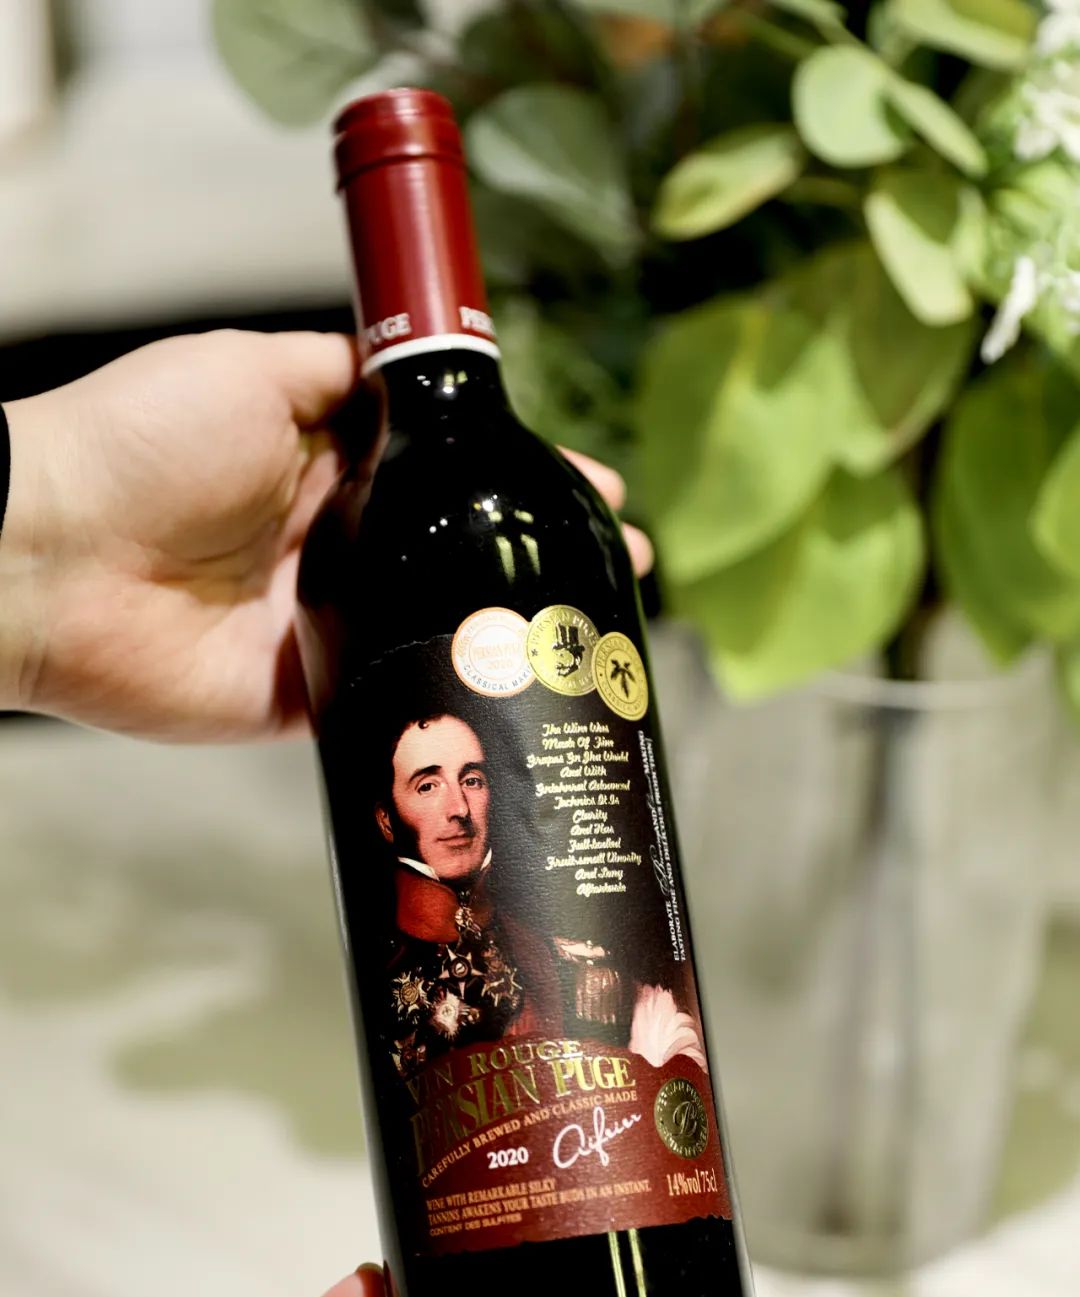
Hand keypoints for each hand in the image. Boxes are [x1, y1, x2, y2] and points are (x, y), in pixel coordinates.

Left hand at [1, 331, 651, 741]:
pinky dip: (448, 707)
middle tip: (620, 574)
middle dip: (539, 561)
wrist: (52, 555)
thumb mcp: (254, 370)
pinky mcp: (303, 698)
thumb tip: (416, 367)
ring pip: (437, 633)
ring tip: (596, 640)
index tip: (595, 489)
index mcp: (324, 464)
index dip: (520, 476)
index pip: (445, 471)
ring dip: (514, 637)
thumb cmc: (143, 444)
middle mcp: (332, 546)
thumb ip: (341, 374)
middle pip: (455, 554)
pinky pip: (386, 706)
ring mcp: (322, 626)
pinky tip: (521, 706)